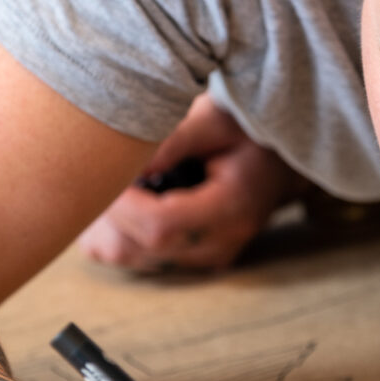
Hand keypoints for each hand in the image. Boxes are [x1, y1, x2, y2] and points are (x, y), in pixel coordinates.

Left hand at [80, 93, 308, 271]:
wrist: (281, 159)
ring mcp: (209, 258)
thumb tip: (124, 164)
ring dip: (107, 227)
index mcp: (231, 207)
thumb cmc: (248, 132)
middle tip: (99, 176)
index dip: (122, 204)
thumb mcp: (215, 119)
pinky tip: (117, 207)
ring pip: (136, 260)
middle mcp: (221, 243)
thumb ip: (171, 141)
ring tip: (106, 188)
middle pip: (143, 247)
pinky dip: (118, 237)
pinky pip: (143, 261)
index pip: (161, 225)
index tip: (106, 174)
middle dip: (109, 213)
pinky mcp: (196, 260)